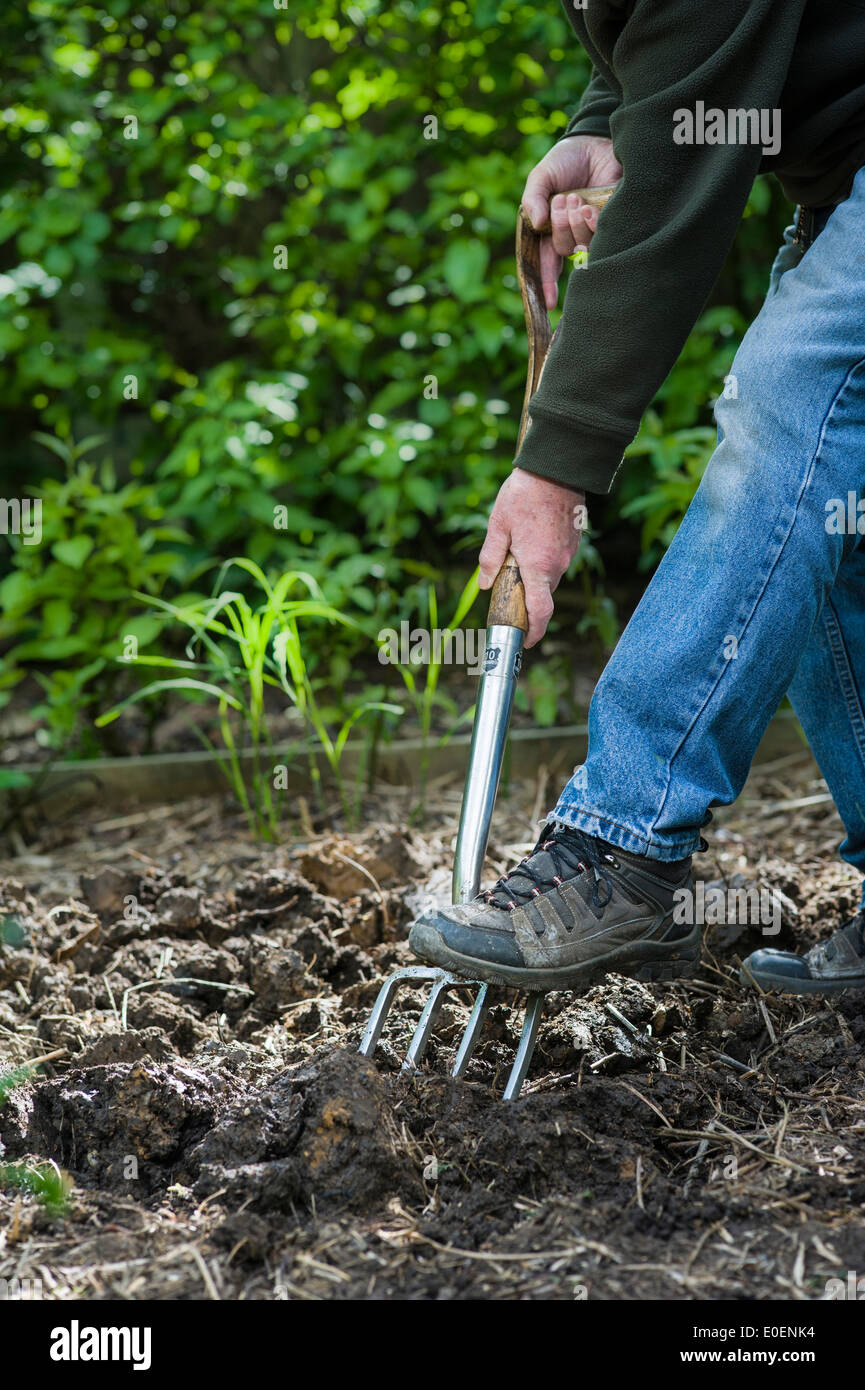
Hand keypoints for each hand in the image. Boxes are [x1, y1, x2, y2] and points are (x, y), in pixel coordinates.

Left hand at [479, 468, 584, 647]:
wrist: (556, 468)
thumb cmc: (524, 495)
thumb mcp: (498, 525)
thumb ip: (490, 558)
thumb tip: (484, 584)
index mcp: (538, 566)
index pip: (540, 611)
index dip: (534, 631)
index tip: (525, 642)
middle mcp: (558, 564)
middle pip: (543, 594)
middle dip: (526, 598)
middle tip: (507, 590)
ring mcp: (568, 553)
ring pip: (550, 577)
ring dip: (535, 576)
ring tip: (517, 555)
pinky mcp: (573, 542)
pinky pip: (557, 561)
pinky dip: (544, 561)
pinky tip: (532, 540)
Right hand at [521, 134, 621, 309]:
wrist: (597, 140)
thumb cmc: (567, 159)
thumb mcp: (542, 175)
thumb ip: (533, 198)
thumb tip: (537, 223)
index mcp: (552, 228)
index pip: (547, 261)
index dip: (547, 284)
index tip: (548, 303)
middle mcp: (573, 233)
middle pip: (564, 250)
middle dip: (560, 229)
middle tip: (561, 201)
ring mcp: (593, 229)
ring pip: (583, 245)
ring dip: (575, 225)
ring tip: (576, 199)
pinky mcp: (612, 221)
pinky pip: (601, 236)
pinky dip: (592, 224)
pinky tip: (589, 207)